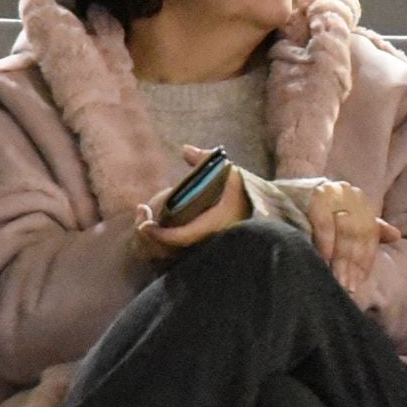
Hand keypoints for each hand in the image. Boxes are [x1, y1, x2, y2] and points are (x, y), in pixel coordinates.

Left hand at [134, 144, 251, 261]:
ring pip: (172, 256)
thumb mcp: (230, 171)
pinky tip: (155, 230)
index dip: (160, 234)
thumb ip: (206, 161)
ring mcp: (207, 250)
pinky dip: (162, 246)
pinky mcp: (203, 252)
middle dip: (152, 238)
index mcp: (217, 225)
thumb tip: (185, 149)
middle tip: (141, 218)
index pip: (183, 237)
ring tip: (145, 221)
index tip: (145, 224)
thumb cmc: (245, 190)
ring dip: (154, 243)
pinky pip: (176, 256)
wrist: (265, 212)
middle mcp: (212, 242)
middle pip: (172, 252)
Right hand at [307, 179, 399, 294]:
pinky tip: (324, 260)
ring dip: (341, 258)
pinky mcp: (315, 193)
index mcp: (358, 199)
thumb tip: (396, 236)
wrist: (276, 193)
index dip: (364, 260)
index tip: (358, 283)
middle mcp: (348, 192)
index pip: (368, 233)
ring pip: (345, 230)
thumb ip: (367, 228)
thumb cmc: (310, 211)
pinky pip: (325, 223)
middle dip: (352, 264)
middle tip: (347, 287)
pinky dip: (326, 243)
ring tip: (337, 279)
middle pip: (358, 233)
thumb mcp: (340, 218)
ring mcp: (332, 191)